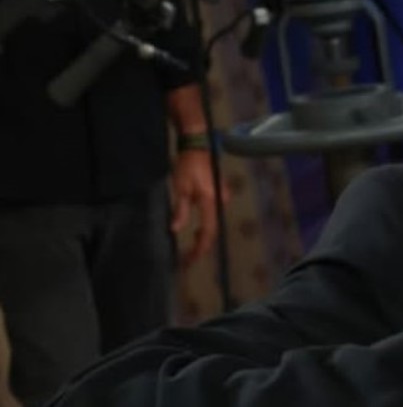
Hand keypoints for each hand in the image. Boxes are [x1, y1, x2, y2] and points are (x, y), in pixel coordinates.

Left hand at [169, 149, 227, 268]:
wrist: (197, 146)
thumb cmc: (187, 165)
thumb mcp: (180, 188)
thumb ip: (180, 210)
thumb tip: (176, 230)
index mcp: (211, 201)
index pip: (208, 231)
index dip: (199, 248)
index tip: (189, 260)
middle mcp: (221, 201)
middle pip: (213, 229)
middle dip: (201, 245)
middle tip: (188, 258)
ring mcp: (222, 196)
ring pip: (213, 222)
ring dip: (203, 236)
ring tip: (190, 247)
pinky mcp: (219, 193)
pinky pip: (214, 214)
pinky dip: (206, 225)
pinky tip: (196, 230)